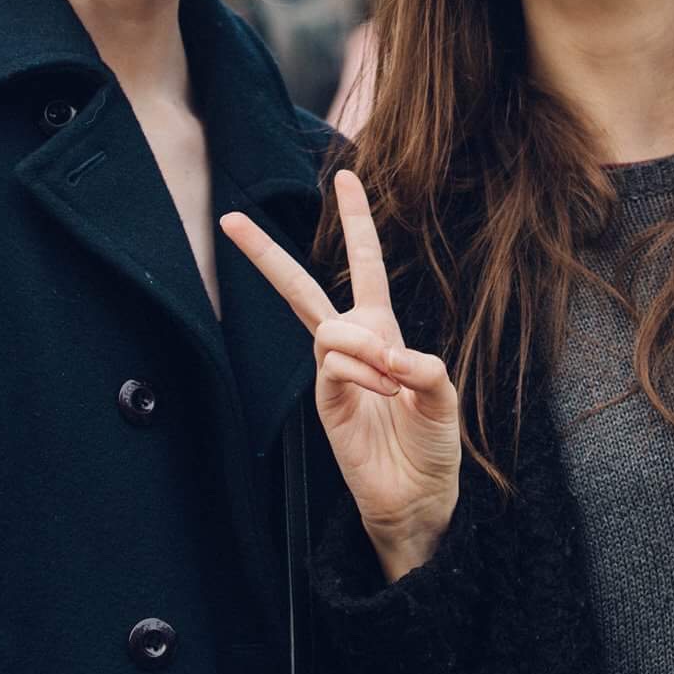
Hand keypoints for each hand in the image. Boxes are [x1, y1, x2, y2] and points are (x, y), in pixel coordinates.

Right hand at [221, 170, 461, 581]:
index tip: (346, 176)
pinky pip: (334, 365)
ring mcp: (334, 374)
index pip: (365, 265)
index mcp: (383, 330)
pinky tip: (383, 388)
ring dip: (365, 347)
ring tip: (392, 377)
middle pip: (302, 289)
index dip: (356, 221)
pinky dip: (363, 370)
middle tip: (228, 218)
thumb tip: (382, 350)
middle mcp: (353, 344)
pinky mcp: (324, 402)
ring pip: (327, 327)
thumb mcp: (445, 393)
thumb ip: (422, 364)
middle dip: (266, 254)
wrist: (418, 497)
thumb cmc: (432, 443)